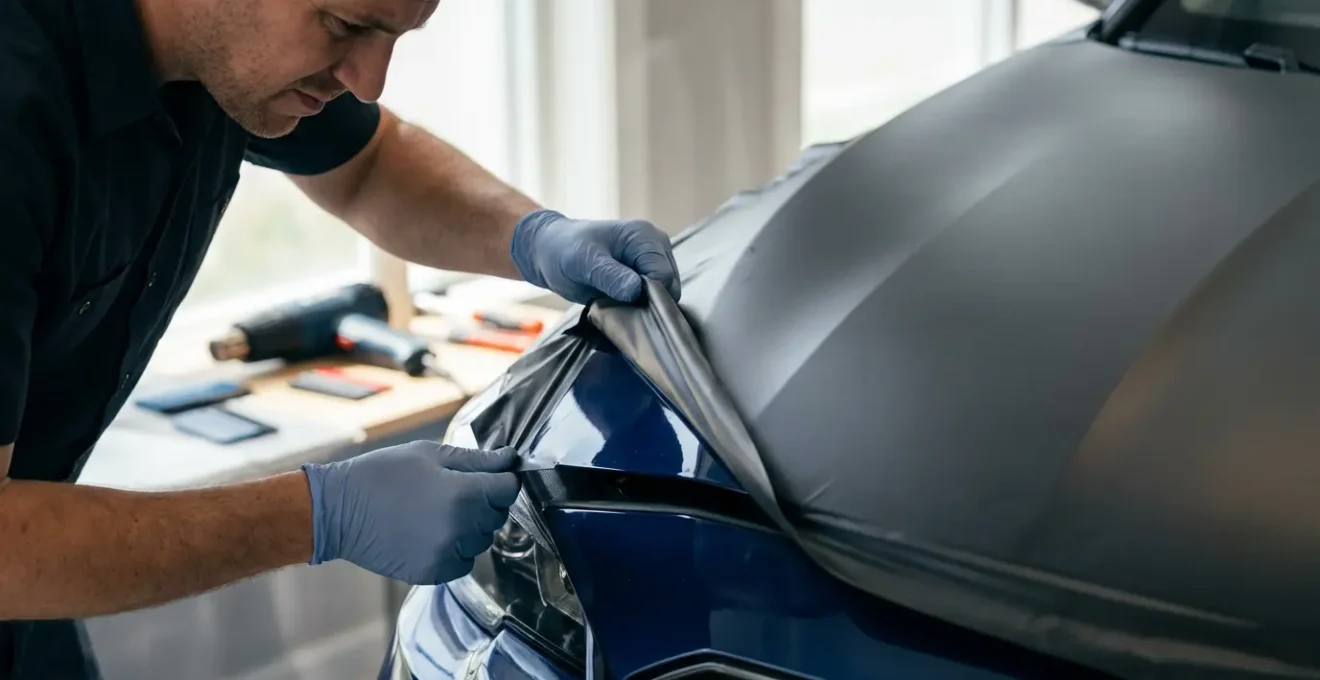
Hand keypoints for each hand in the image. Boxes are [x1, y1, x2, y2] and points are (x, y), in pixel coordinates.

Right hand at [301, 442, 520, 583]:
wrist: (338, 510)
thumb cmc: (382, 474)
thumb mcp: (430, 454)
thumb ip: (476, 459)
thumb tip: (511, 459)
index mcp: (463, 494)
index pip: (509, 489)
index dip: (502, 480)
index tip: (488, 477)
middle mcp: (461, 528)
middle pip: (497, 516)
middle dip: (483, 503)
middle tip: (451, 492)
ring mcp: (447, 554)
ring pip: (481, 541)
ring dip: (469, 528)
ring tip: (435, 512)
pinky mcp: (433, 574)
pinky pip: (463, 563)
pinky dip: (454, 550)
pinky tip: (428, 534)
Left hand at [510, 209, 680, 304]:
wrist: (550, 252)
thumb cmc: (564, 251)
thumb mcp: (584, 263)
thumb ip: (611, 276)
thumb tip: (636, 291)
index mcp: (645, 237)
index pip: (664, 276)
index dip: (651, 297)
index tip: (627, 308)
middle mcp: (655, 247)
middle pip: (669, 287)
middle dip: (648, 303)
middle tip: (619, 309)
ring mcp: (651, 263)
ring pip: (662, 296)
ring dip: (643, 307)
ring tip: (616, 306)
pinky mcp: (644, 276)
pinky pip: (651, 299)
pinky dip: (638, 307)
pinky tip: (619, 307)